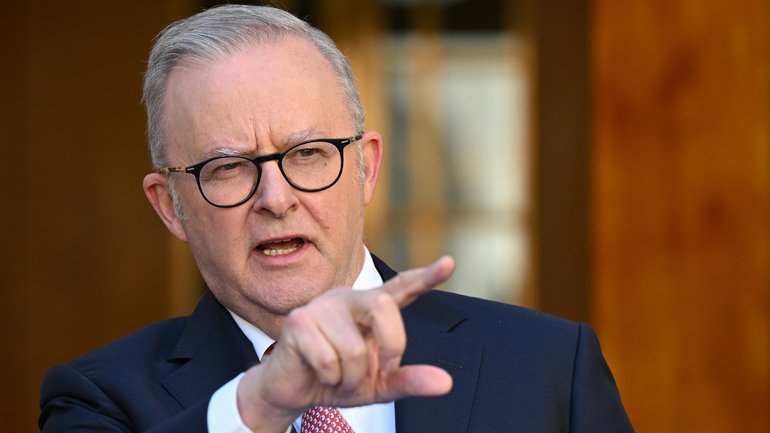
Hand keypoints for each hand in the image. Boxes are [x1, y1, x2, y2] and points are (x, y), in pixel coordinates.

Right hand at [236, 256, 455, 431]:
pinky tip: (319, 374)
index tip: (449, 263)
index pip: (402, 288)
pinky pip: (330, 360)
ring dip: (352, 378)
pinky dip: (330, 379)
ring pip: (355, 349)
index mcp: (370, 308)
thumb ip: (410, 380)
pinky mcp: (299, 322)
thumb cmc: (337, 380)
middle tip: (381, 370)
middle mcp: (348, 299)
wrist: (293, 392)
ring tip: (339, 378)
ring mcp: (321, 307)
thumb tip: (445, 383)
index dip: (426, 276)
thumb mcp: (379, 385)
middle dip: (390, 345)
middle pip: (383, 307)